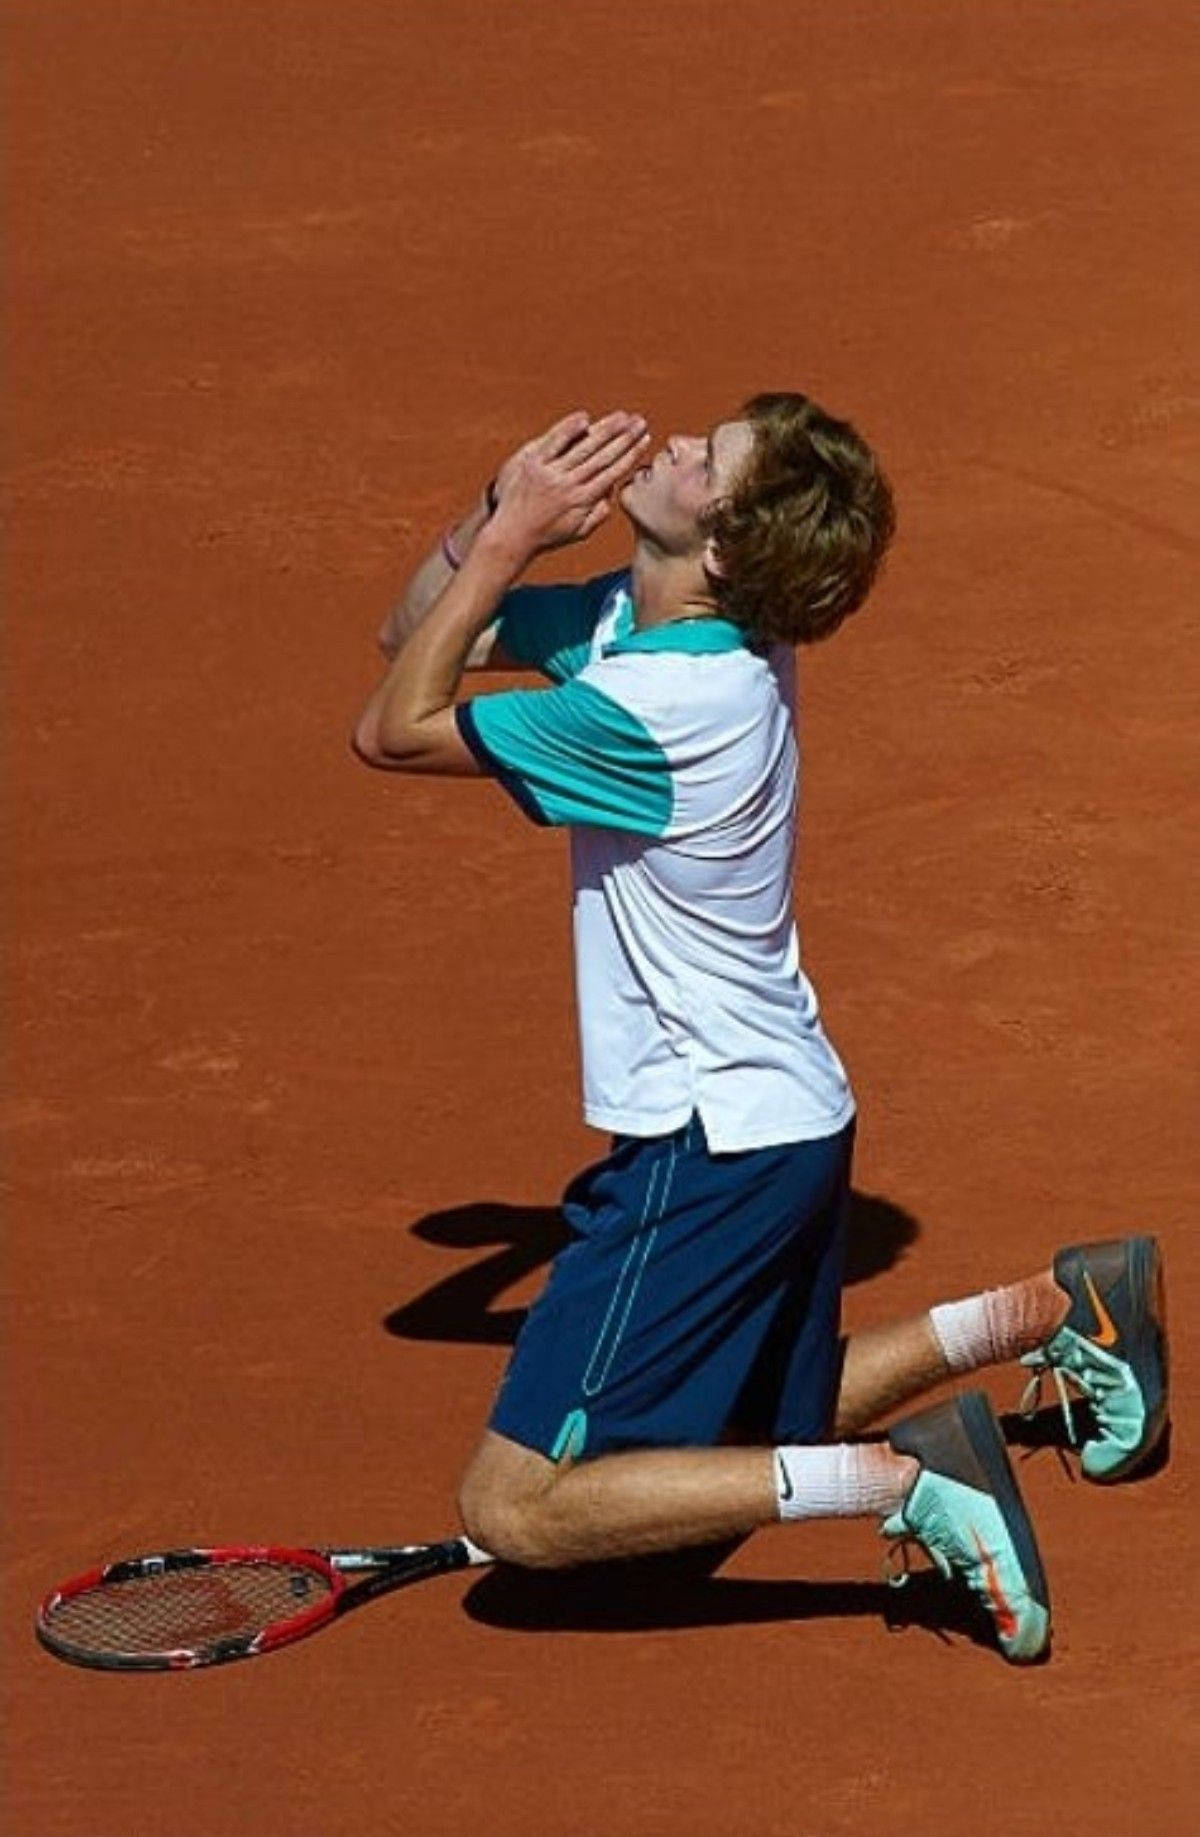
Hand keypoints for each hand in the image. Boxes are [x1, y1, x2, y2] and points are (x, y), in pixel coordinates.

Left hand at [487, 410, 649, 558]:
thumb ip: (597, 515)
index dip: (631, 454)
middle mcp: (570, 484)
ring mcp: (551, 472)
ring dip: (606, 429)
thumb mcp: (577, 532)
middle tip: (641, 421)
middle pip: (603, 455)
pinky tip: (585, 417)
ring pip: (584, 446)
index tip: (645, 440)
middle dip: (625, 437)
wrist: (511, 536)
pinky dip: (569, 429)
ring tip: (623, 416)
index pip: (613, 471)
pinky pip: (553, 442)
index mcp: (583, 500)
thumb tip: (613, 494)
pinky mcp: (532, 463)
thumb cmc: (545, 535)